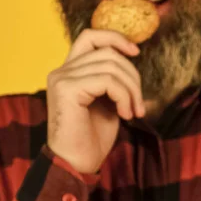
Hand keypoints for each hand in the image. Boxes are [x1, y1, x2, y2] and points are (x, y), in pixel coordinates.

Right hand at [47, 29, 144, 173]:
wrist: (76, 165)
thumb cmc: (92, 136)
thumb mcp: (108, 99)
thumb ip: (113, 76)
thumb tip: (133, 53)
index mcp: (69, 70)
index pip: (90, 36)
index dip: (115, 38)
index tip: (135, 52)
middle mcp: (61, 70)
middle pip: (108, 52)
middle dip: (133, 76)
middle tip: (140, 104)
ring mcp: (62, 78)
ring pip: (111, 66)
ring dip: (131, 89)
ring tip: (134, 111)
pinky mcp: (66, 89)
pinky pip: (108, 80)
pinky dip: (124, 96)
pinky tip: (125, 115)